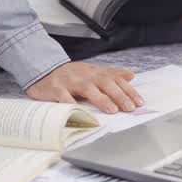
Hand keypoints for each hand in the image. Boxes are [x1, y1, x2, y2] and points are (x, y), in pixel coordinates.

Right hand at [26, 61, 143, 113]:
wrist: (42, 69)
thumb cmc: (70, 75)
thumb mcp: (92, 72)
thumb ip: (111, 74)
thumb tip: (131, 76)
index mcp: (94, 72)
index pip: (115, 79)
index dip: (128, 90)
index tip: (139, 102)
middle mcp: (84, 75)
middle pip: (105, 82)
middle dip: (119, 95)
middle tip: (130, 108)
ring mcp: (69, 81)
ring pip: (88, 88)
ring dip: (101, 99)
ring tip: (113, 110)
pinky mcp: (55, 88)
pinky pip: (63, 96)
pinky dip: (71, 103)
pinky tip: (79, 112)